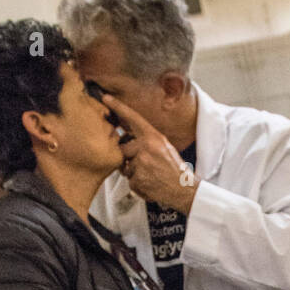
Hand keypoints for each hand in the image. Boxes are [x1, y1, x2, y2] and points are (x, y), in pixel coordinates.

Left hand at [101, 94, 199, 212]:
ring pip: (126, 167)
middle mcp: (146, 147)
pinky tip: (151, 184)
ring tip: (151, 176)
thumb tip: (127, 139)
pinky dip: (138, 185)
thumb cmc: (175, 170)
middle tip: (144, 165)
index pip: (132, 118)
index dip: (117, 107)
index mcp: (154, 137)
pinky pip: (130, 181)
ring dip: (134, 173)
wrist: (184, 190)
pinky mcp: (138, 179)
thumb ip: (146, 141)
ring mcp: (141, 163)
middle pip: (123, 149)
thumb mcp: (164, 147)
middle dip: (128, 158)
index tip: (105, 98)